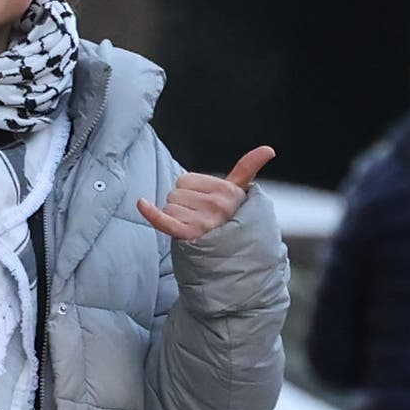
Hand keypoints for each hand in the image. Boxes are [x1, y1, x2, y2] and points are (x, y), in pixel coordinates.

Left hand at [138, 145, 275, 240]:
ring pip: (168, 208)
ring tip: (194, 230)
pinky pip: (164, 221)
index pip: (185, 179)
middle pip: (175, 194)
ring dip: (176, 219)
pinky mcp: (189, 236)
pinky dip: (150, 213)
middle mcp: (216, 205)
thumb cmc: (235, 222)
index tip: (205, 204)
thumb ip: (248, 168)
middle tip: (199, 219)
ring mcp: (203, 222)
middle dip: (182, 205)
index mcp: (227, 191)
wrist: (236, 260)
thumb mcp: (241, 194)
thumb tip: (268, 149)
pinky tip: (141, 203)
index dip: (190, 192)